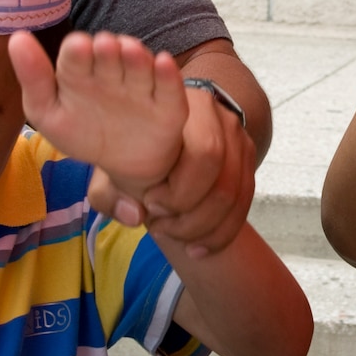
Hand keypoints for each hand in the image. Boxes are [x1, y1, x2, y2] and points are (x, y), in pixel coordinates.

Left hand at [12, 30, 187, 198]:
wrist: (123, 163)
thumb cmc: (83, 132)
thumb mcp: (49, 113)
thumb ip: (33, 79)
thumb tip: (16, 37)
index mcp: (80, 71)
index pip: (77, 55)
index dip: (78, 51)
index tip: (77, 47)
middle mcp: (112, 72)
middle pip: (111, 56)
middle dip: (107, 51)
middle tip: (104, 47)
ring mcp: (141, 86)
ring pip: (140, 66)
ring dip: (136, 58)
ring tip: (131, 51)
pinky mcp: (168, 104)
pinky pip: (169, 87)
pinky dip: (168, 75)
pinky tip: (164, 63)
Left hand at [88, 82, 254, 256]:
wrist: (159, 132)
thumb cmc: (131, 148)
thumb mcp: (111, 166)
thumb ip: (110, 193)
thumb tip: (135, 215)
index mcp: (183, 107)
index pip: (204, 153)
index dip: (180, 191)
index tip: (150, 204)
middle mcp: (219, 116)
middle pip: (223, 180)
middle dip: (192, 216)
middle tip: (160, 224)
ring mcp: (237, 137)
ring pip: (236, 196)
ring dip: (205, 229)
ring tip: (173, 236)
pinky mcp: (246, 158)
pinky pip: (245, 202)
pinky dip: (222, 233)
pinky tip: (196, 247)